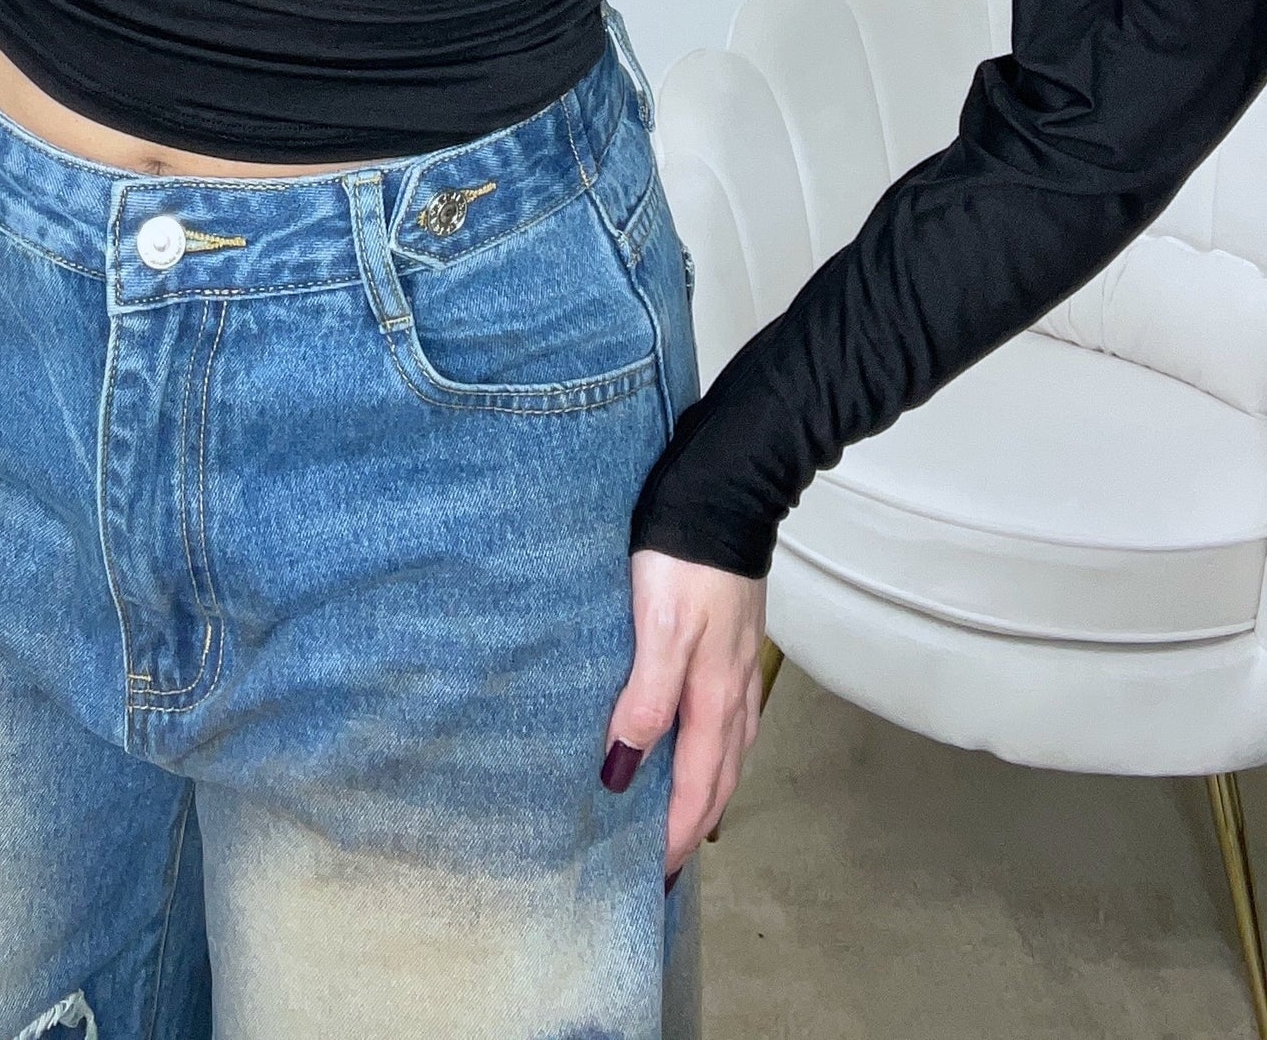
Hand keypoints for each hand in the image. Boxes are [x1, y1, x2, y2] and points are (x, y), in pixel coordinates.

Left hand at [602, 550, 767, 876]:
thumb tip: (625, 769)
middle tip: (671, 863)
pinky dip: (719, 748)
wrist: (728, 492)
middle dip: (697, 824)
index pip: (698, 786)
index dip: (677, 833)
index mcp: (715, 698)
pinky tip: (707, 740)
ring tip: (690, 818)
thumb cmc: (686, 557)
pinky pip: (732, 717)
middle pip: (721, 778)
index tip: (656, 873)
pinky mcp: (735, 641)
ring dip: (712, 790)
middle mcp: (735, 692)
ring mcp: (740, 666)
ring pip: (730, 749)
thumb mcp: (658, 630)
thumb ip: (646, 700)